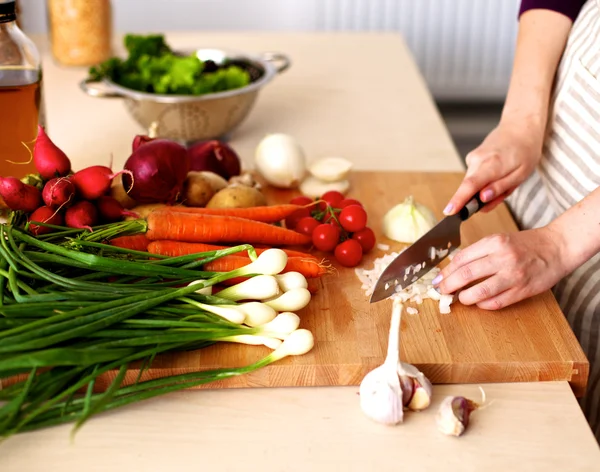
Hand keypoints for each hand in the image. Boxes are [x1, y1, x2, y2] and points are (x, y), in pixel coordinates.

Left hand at [433, 226, 568, 309]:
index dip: (446, 271)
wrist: (557, 247)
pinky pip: (497, 302)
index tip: (438, 279)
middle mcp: (503, 257)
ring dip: (464, 298)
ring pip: (480, 291)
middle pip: (466, 274)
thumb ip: (479, 253)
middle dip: (449, 285)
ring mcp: (514, 275)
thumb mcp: (500, 240)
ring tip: (459, 298)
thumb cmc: (526, 244)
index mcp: (494, 242)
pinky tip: (479, 303)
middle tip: (442, 291)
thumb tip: (453, 269)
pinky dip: (484, 305)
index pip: (462, 258)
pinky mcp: (523, 290)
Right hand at [443, 119, 543, 215]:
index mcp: (493, 164)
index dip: (459, 200)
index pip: (470, 185)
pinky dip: (484, 181)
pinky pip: (474, 178)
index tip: (449, 212)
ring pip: (473, 185)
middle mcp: (478, 160)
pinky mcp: (471, 158)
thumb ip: (501, 188)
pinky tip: (497, 172)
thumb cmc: (525, 151)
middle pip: (470, 189)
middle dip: (480, 200)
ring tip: (505, 178)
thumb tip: (482, 199)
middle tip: (502, 194)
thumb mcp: (521, 174)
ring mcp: (472, 158)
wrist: (519, 126)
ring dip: (486, 190)